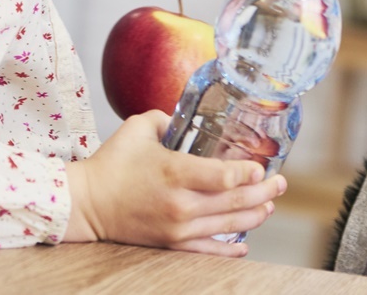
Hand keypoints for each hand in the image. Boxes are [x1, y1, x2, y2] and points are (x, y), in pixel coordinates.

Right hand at [63, 110, 285, 253]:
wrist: (86, 204)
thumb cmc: (111, 163)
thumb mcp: (138, 128)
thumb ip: (166, 117)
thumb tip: (184, 116)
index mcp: (175, 172)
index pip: (223, 177)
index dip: (248, 174)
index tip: (262, 168)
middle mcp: (181, 203)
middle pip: (234, 202)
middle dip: (263, 193)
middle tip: (280, 184)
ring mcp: (177, 227)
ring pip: (227, 225)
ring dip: (253, 216)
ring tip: (269, 206)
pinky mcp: (170, 243)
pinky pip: (207, 250)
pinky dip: (229, 249)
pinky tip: (244, 245)